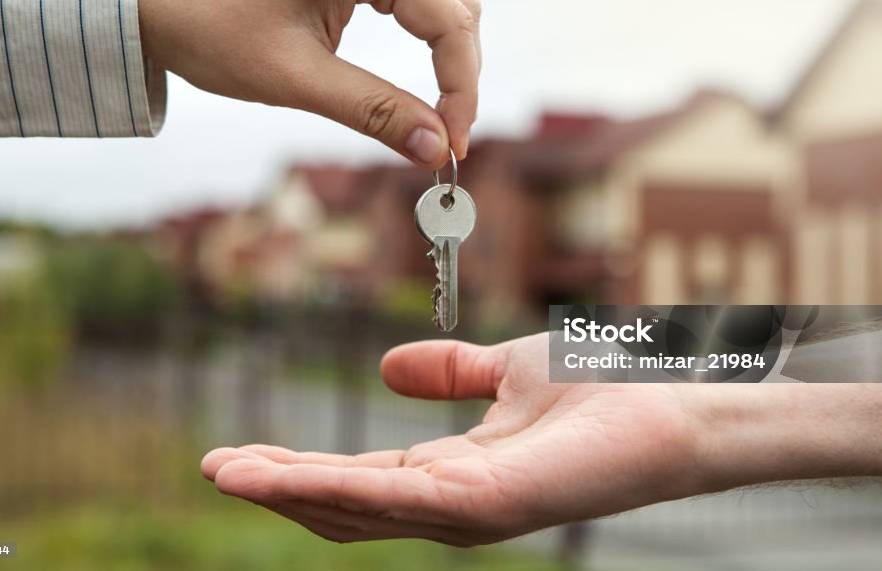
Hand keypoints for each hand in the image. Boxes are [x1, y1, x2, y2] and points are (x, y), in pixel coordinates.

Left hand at [138, 0, 480, 167]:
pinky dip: (426, 36)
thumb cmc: (209, 26)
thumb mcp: (295, 78)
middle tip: (446, 140)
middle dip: (460, 75)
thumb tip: (435, 149)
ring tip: (434, 115)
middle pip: (457, 7)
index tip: (452, 146)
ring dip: (449, 55)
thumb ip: (373, 112)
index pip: (450, 22)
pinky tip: (415, 77)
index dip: (461, 89)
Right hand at [200, 333, 700, 544]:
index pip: (360, 481)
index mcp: (452, 474)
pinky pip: (390, 499)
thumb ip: (450, 374)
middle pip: (346, 505)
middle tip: (214, 467)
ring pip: (355, 510)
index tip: (240, 453)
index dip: (297, 470)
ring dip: (285, 492)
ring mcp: (466, 513)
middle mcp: (451, 505)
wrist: (667, 401)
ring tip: (225, 471)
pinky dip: (328, 487)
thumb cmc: (600, 390)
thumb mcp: (504, 373)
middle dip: (277, 488)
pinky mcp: (483, 507)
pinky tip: (277, 475)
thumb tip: (386, 368)